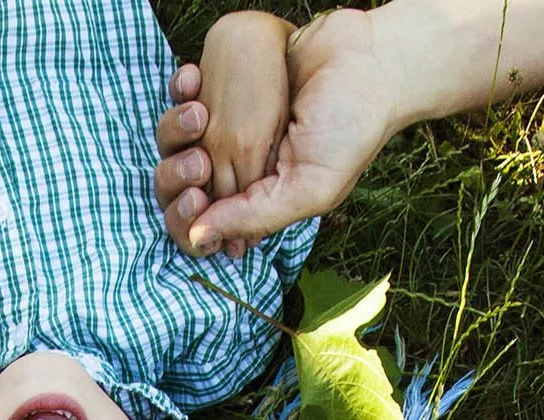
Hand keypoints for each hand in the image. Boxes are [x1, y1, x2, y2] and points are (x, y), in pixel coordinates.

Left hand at [155, 9, 396, 255]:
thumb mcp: (309, 188)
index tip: (193, 199)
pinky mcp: (225, 87)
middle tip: (198, 159)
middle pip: (180, 184)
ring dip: (175, 128)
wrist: (368, 58)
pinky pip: (184, 95)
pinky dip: (181, 90)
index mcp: (258, 199)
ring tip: (199, 115)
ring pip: (175, 140)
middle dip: (178, 175)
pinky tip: (192, 81)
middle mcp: (239, 167)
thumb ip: (254, 216)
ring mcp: (229, 126)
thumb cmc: (350, 129)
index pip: (204, 223)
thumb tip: (196, 238)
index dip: (186, 217)